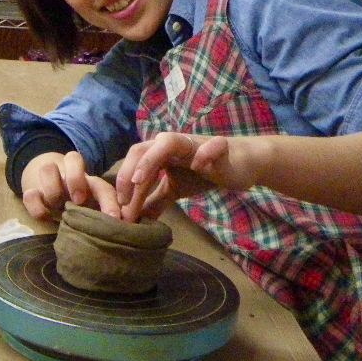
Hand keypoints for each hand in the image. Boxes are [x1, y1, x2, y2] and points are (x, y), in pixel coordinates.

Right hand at [20, 151, 121, 220]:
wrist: (49, 191)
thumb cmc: (80, 207)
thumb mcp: (95, 210)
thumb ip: (108, 216)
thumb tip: (127, 228)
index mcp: (89, 182)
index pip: (102, 185)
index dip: (109, 200)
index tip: (114, 219)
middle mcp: (70, 176)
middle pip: (73, 157)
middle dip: (76, 179)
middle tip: (78, 200)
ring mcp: (49, 181)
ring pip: (48, 168)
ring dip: (53, 189)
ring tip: (58, 207)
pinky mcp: (32, 191)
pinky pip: (30, 193)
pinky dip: (36, 205)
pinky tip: (44, 216)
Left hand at [115, 131, 232, 221]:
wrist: (241, 163)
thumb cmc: (203, 173)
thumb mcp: (175, 189)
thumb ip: (156, 201)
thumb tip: (136, 218)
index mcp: (158, 153)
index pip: (134, 164)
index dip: (123, 184)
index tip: (120, 209)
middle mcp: (171, 144)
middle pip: (142, 149)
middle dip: (129, 172)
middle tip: (124, 199)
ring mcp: (194, 143)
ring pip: (168, 142)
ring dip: (151, 159)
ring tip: (141, 179)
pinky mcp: (219, 147)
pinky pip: (212, 146)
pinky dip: (205, 153)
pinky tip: (199, 166)